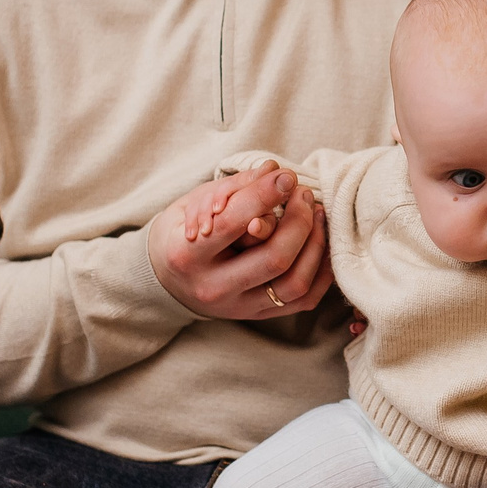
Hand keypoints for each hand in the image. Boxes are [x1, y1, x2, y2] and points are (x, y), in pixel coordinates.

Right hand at [147, 164, 333, 320]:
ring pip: (295, 283)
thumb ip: (235, 188)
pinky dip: (320, 270)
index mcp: (187, 255)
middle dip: (299, 221)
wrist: (166, 280)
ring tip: (316, 214)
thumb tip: (274, 171)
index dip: (265, 196)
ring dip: (315, 245)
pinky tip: (320, 242)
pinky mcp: (258, 316)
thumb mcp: (194, 203)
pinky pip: (304, 300)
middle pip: (273, 258)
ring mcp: (238, 308)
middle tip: (303, 194)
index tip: (286, 177)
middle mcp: (213, 288)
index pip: (233, 223)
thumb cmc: (182, 233)